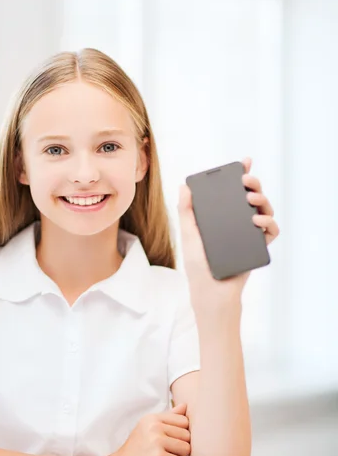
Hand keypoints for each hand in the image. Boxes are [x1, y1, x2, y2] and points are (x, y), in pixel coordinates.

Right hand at [103, 403, 190, 455]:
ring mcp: (156, 440)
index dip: (180, 434)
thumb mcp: (149, 429)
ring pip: (186, 449)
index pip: (184, 420)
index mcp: (153, 418)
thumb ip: (168, 418)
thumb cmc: (137, 451)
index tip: (167, 442)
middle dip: (179, 448)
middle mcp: (154, 426)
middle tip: (162, 453)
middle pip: (187, 435)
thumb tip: (185, 406)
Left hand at [178, 157, 279, 308]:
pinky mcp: (257, 247)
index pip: (231, 192)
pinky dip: (269, 224)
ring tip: (252, 201)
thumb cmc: (198, 265)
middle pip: (250, 197)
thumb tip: (184, 187)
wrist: (211, 292)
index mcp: (221, 216)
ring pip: (264, 211)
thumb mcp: (189, 236)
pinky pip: (271, 231)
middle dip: (252, 184)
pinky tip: (257, 222)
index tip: (243, 163)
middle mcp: (237, 222)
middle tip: (247, 182)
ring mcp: (249, 234)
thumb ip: (186, 212)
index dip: (240, 175)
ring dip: (262, 201)